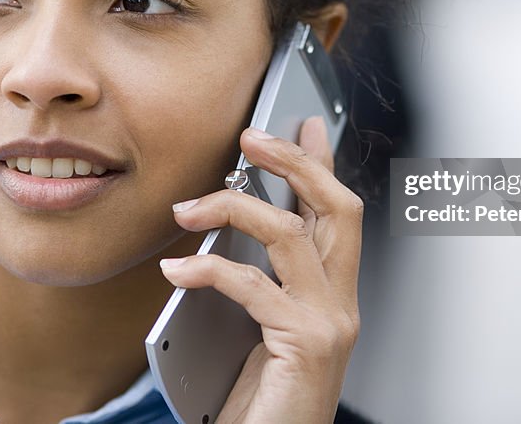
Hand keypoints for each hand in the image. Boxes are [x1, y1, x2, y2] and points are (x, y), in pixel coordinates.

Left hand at [159, 115, 362, 423]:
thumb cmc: (261, 404)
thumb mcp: (259, 331)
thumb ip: (257, 282)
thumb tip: (222, 231)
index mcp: (332, 296)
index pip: (337, 214)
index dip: (322, 163)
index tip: (304, 124)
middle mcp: (342, 305)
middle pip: (337, 208)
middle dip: (295, 162)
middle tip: (253, 137)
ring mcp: (330, 323)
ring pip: (292, 234)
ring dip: (236, 206)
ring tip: (190, 205)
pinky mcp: (306, 343)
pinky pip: (254, 284)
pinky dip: (209, 267)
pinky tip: (178, 268)